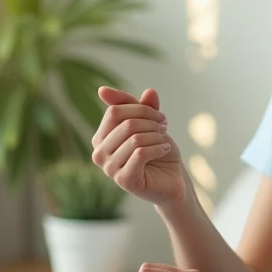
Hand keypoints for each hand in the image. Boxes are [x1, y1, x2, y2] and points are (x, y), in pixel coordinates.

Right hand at [92, 86, 189, 207]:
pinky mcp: (123, 180)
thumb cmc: (159, 151)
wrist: (172, 180)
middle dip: (151, 122)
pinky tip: (164, 150)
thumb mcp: (152, 123)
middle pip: (125, 123)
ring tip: (164, 141)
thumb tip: (138, 90)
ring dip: (156, 136)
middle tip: (164, 128)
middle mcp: (98, 154)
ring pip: (135, 138)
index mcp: (100, 138)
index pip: (115, 111)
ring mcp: (109, 169)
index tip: (159, 116)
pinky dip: (158, 148)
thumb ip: (144, 106)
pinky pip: (141, 153)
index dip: (141, 109)